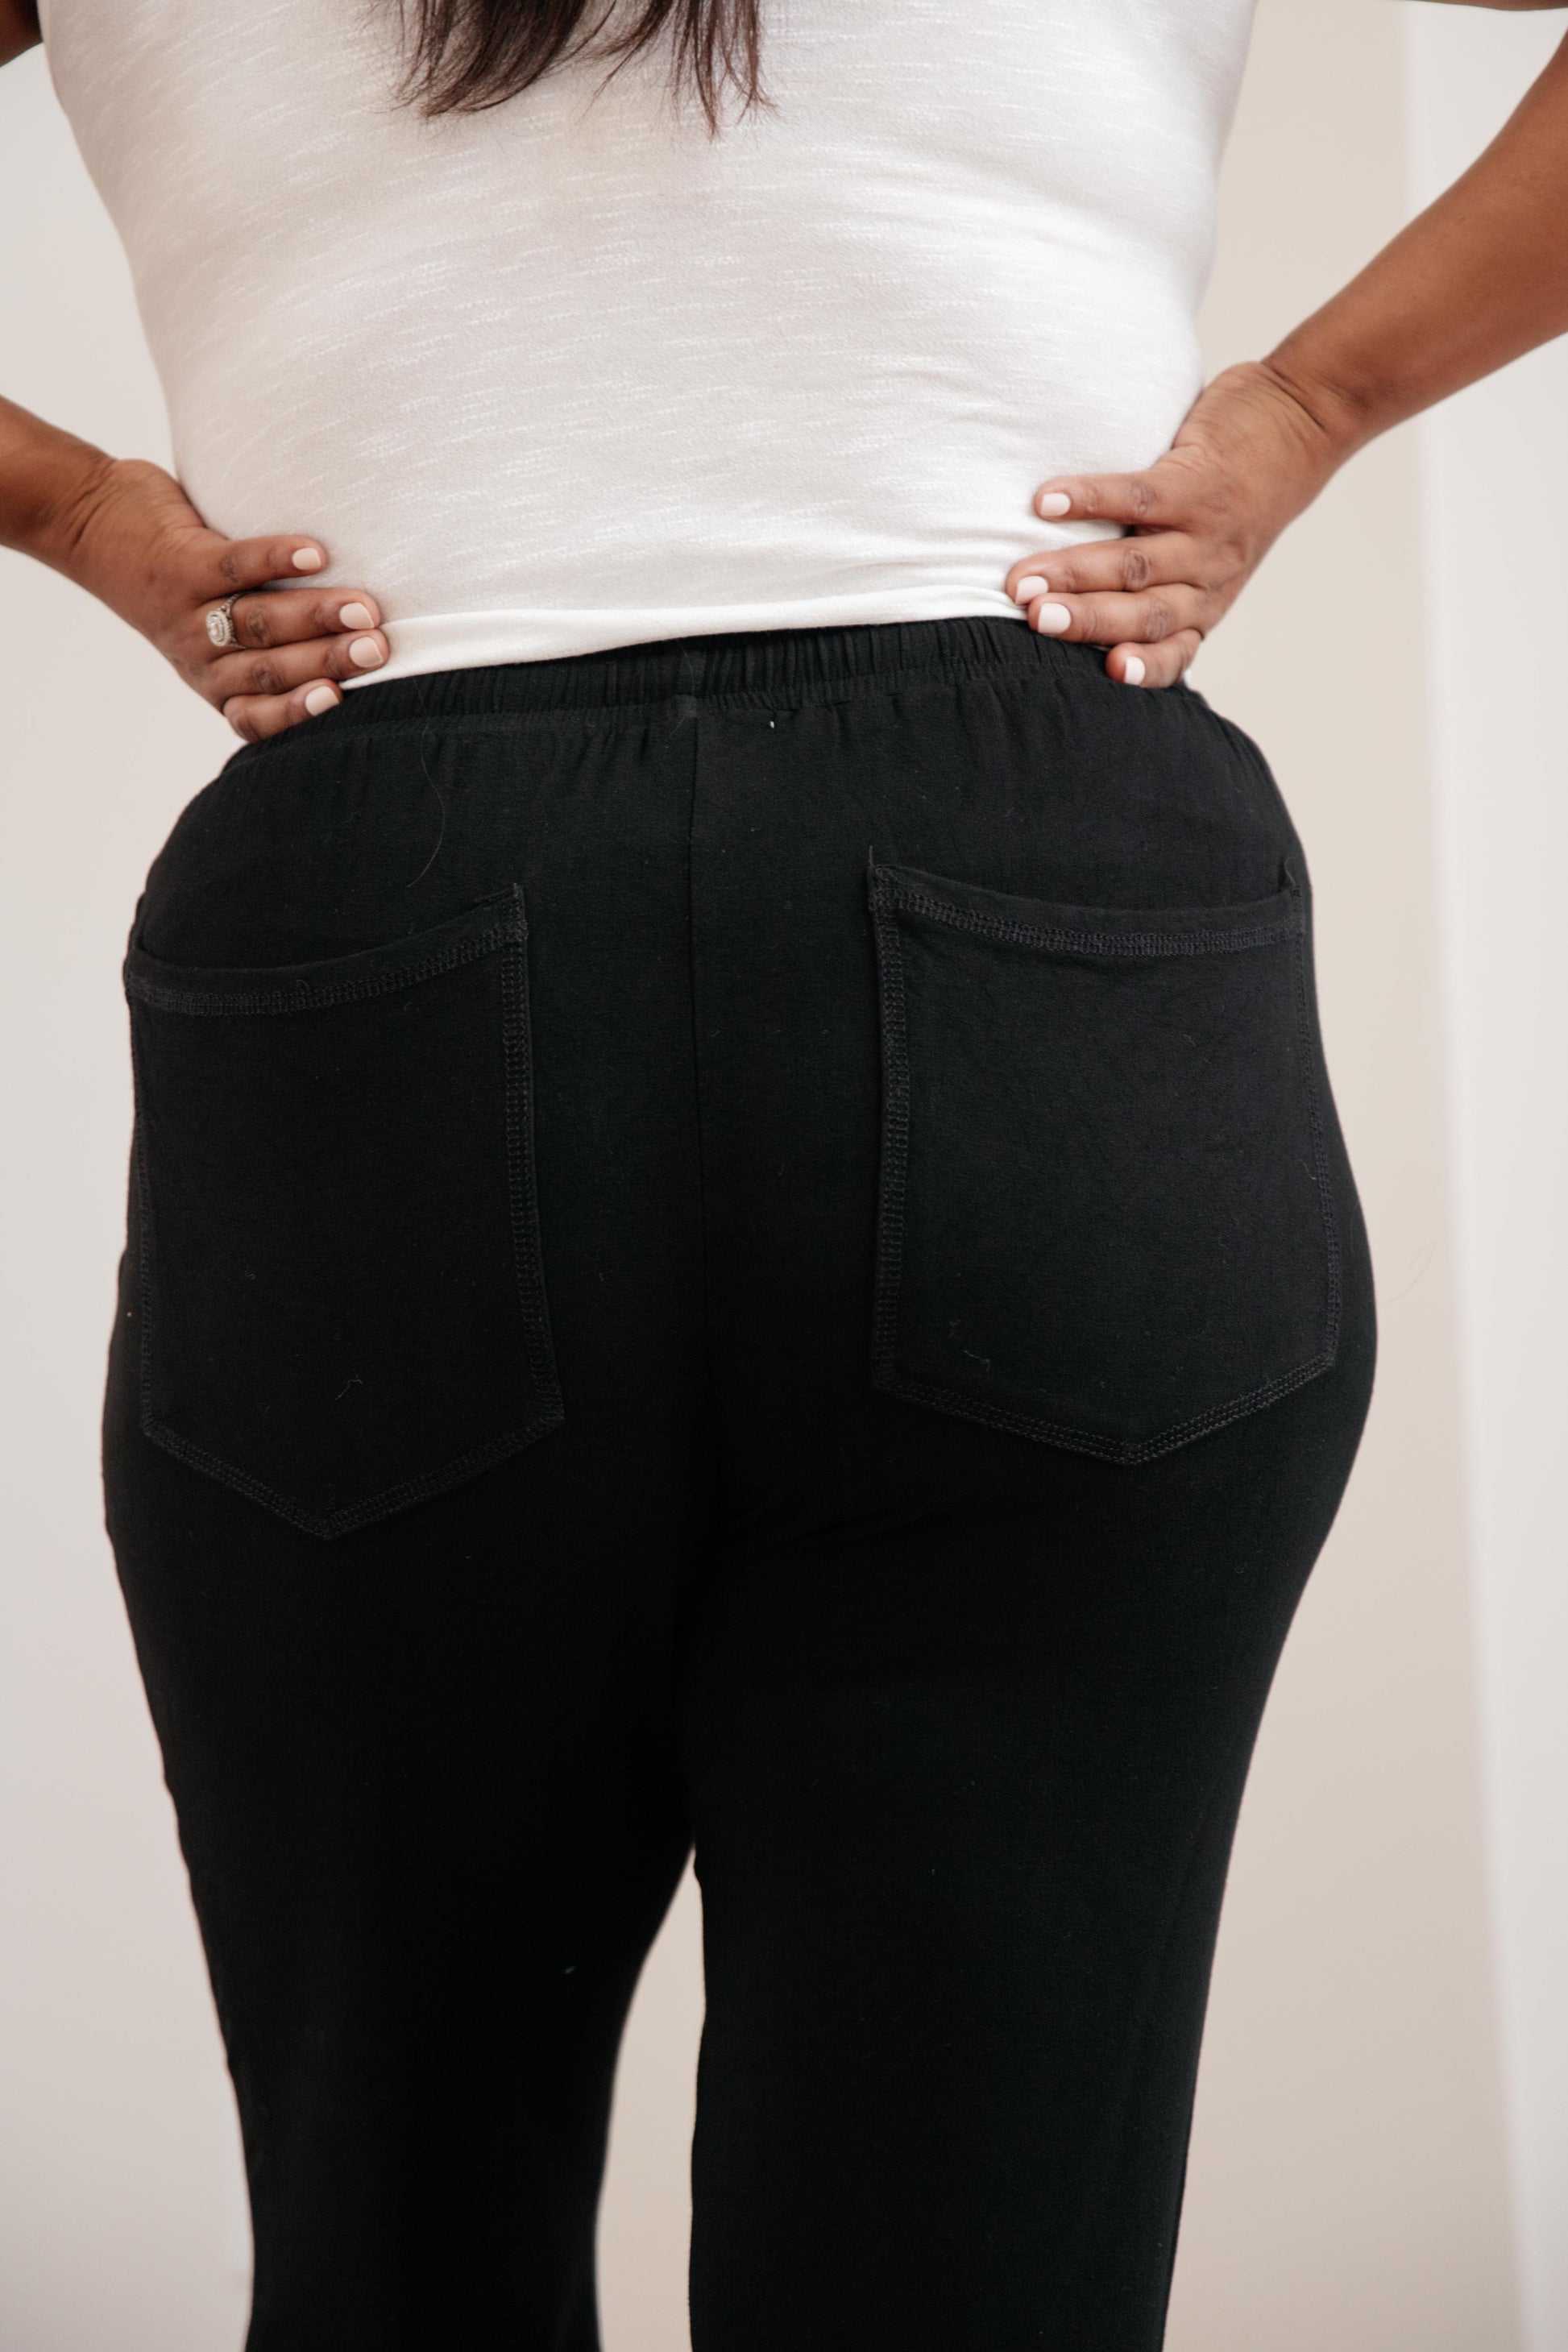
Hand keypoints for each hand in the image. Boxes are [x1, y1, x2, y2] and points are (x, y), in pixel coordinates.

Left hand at [51, 455, 388, 739]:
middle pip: (270, 666)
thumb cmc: (169, 583)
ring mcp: (186, 611)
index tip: (339, 698)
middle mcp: (200, 656)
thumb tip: (355, 639)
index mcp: (214, 683)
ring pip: (257, 621)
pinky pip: (233, 565)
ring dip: (315, 615)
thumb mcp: (207, 633)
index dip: (296, 712)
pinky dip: (276, 559)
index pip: (255, 715)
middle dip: (328, 660)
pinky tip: (315, 555)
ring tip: (364, 607)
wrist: (87, 523)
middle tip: (377, 649)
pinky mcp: (179, 562)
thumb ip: (265, 644)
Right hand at [1005, 361, 1347, 688]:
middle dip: (1085, 620)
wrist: (1303, 422)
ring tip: (1025, 579)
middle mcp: (1207, 576)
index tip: (1110, 673)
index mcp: (1204, 604)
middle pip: (1143, 612)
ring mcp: (1205, 530)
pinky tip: (1047, 502)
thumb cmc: (1239, 497)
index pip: (1175, 651)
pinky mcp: (1198, 480)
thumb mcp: (1213, 558)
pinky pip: (1139, 495)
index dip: (1145, 668)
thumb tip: (1076, 610)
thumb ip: (1160, 586)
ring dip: (1075, 572)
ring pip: (1136, 562)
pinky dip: (1090, 498)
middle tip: (1035, 621)